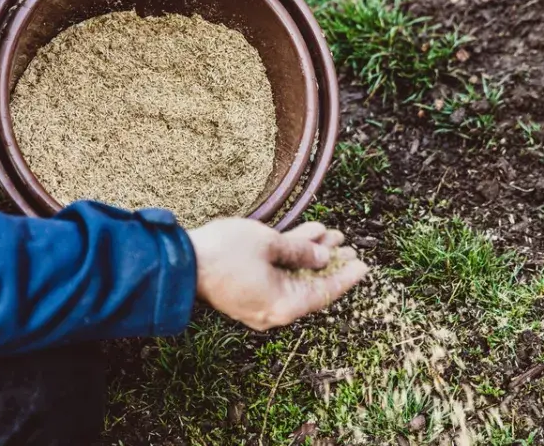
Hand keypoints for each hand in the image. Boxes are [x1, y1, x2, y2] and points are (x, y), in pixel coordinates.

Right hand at [189, 219, 368, 330]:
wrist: (181, 262)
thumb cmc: (224, 253)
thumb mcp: (269, 244)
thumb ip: (300, 252)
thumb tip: (319, 258)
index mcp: (283, 305)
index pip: (324, 293)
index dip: (345, 276)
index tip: (363, 264)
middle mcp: (273, 309)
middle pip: (310, 285)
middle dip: (330, 261)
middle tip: (349, 246)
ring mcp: (258, 301)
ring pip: (293, 276)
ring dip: (311, 254)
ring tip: (331, 234)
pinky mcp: (246, 289)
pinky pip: (276, 273)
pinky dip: (290, 256)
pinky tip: (306, 234)